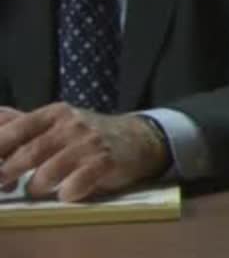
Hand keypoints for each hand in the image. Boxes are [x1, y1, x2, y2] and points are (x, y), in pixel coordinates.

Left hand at [0, 103, 168, 201]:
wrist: (137, 139)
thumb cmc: (87, 134)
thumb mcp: (57, 120)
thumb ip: (23, 122)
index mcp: (54, 113)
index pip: (15, 128)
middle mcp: (72, 125)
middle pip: (28, 153)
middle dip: (8, 173)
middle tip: (2, 186)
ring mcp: (89, 144)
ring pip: (48, 172)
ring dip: (36, 187)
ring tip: (38, 189)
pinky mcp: (105, 163)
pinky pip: (76, 185)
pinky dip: (66, 193)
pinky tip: (67, 193)